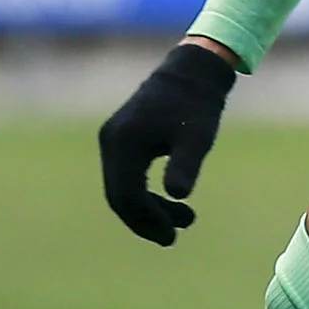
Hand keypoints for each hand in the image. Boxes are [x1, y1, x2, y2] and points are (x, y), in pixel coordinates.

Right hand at [98, 38, 237, 244]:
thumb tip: (176, 195)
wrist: (193, 71)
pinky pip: (126, 175)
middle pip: (119, 195)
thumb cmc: (198, 105)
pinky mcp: (122, 137)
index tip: (171, 236)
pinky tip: (172, 200)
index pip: (126, 195)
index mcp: (124, 143)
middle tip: (173, 237)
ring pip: (122, 187)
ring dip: (149, 207)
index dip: (147, 220)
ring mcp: (113, 139)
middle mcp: (111, 141)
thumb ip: (186, 165)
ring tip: (186, 218)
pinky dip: (145, 192)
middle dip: (145, 220)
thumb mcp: (198, 137)